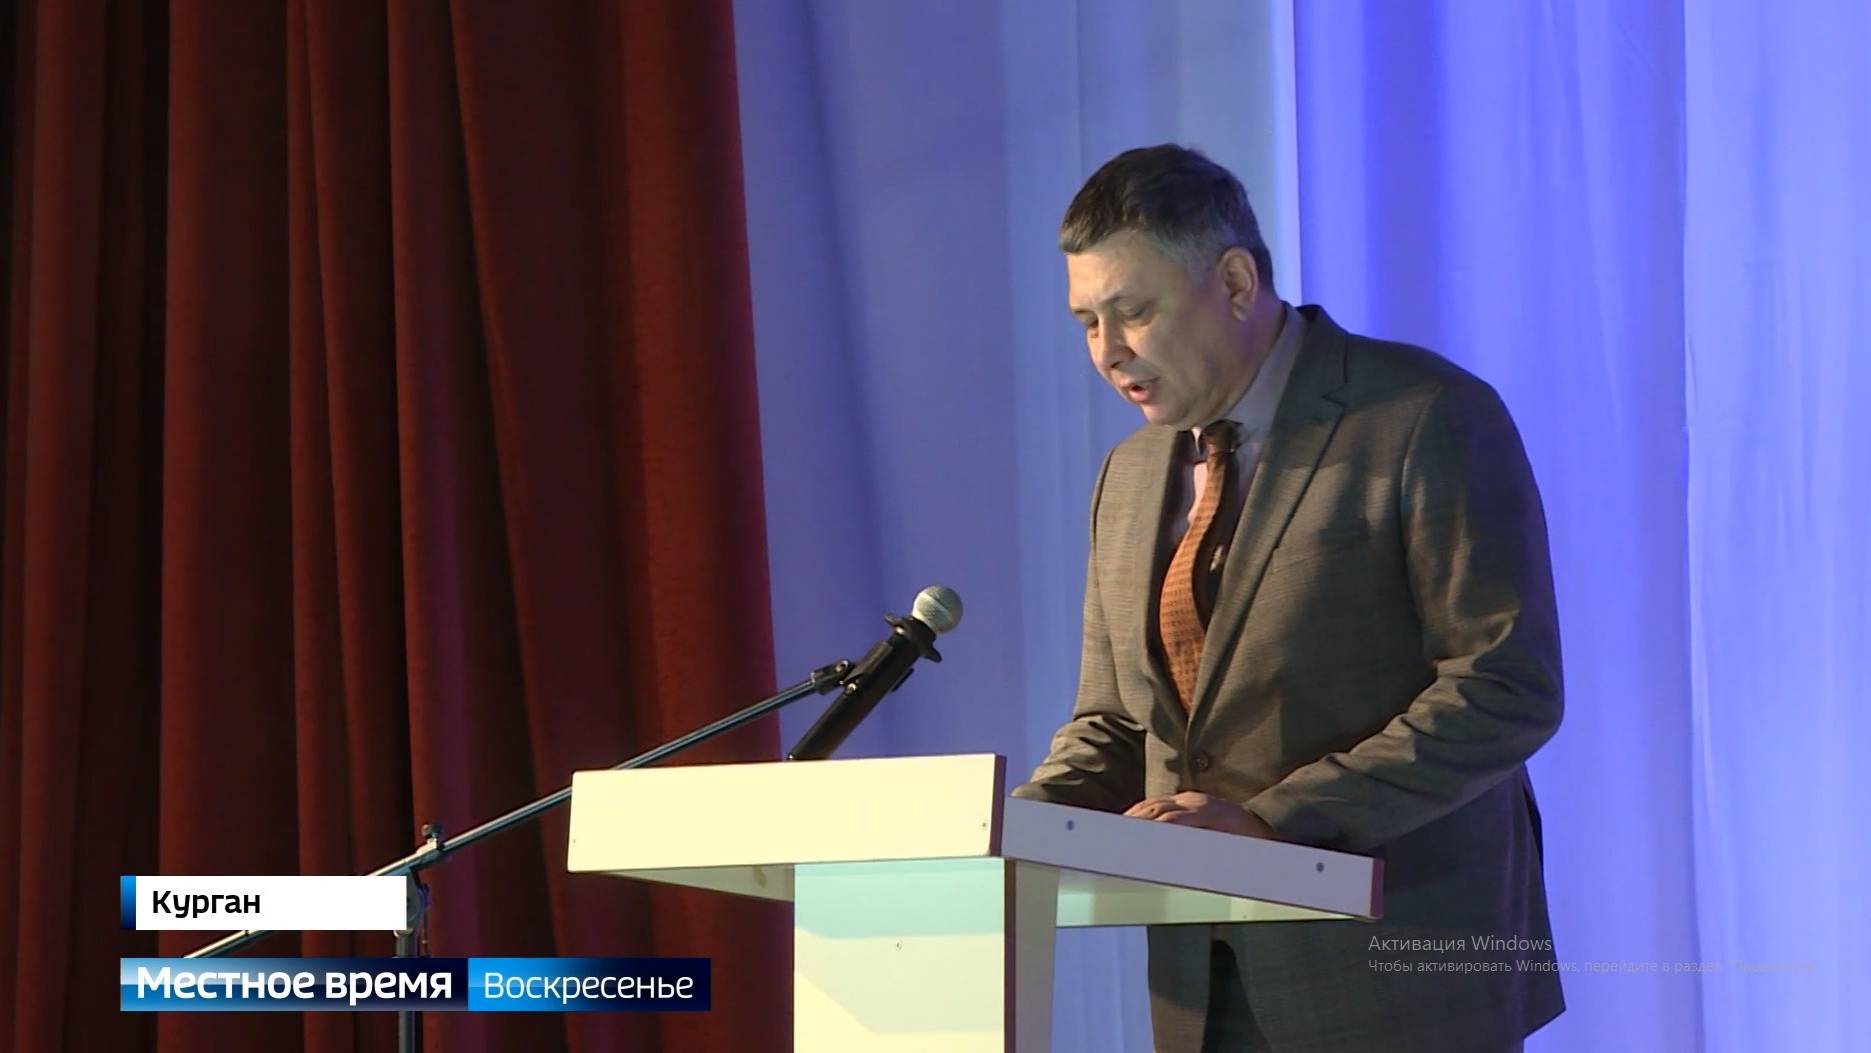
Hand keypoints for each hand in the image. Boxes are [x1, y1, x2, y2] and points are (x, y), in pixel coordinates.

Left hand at [1124, 791, 1278, 837]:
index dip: (1134, 815)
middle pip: (1152, 806)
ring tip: (1122, 834)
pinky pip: (1179, 820)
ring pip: (1161, 811)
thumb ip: (1189, 832)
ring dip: (1140, 823)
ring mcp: (1200, 806)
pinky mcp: (1208, 814)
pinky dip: (1160, 826)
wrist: (1270, 827)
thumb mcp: (1210, 831)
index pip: (1154, 805)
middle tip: (1112, 832)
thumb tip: (1163, 845)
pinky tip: (1148, 834)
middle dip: (1131, 819)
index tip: (1117, 825)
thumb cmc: (1241, 835)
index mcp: (1190, 803)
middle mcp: (1192, 800)